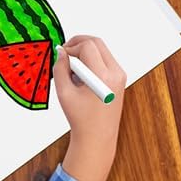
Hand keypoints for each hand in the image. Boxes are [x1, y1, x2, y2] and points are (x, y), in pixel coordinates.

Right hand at [54, 35, 126, 180]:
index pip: (87, 46)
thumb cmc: (81, 119)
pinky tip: (82, 76)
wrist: (97, 138)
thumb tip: (61, 52)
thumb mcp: (64, 92)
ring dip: (85, 52)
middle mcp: (115, 73)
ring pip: (102, 49)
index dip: (71, 46)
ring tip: (73, 70)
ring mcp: (120, 75)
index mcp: (103, 77)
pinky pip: (105, 59)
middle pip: (97, 43)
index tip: (61, 53)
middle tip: (65, 52)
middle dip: (79, 43)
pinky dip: (92, 60)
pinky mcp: (120, 78)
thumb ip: (60, 68)